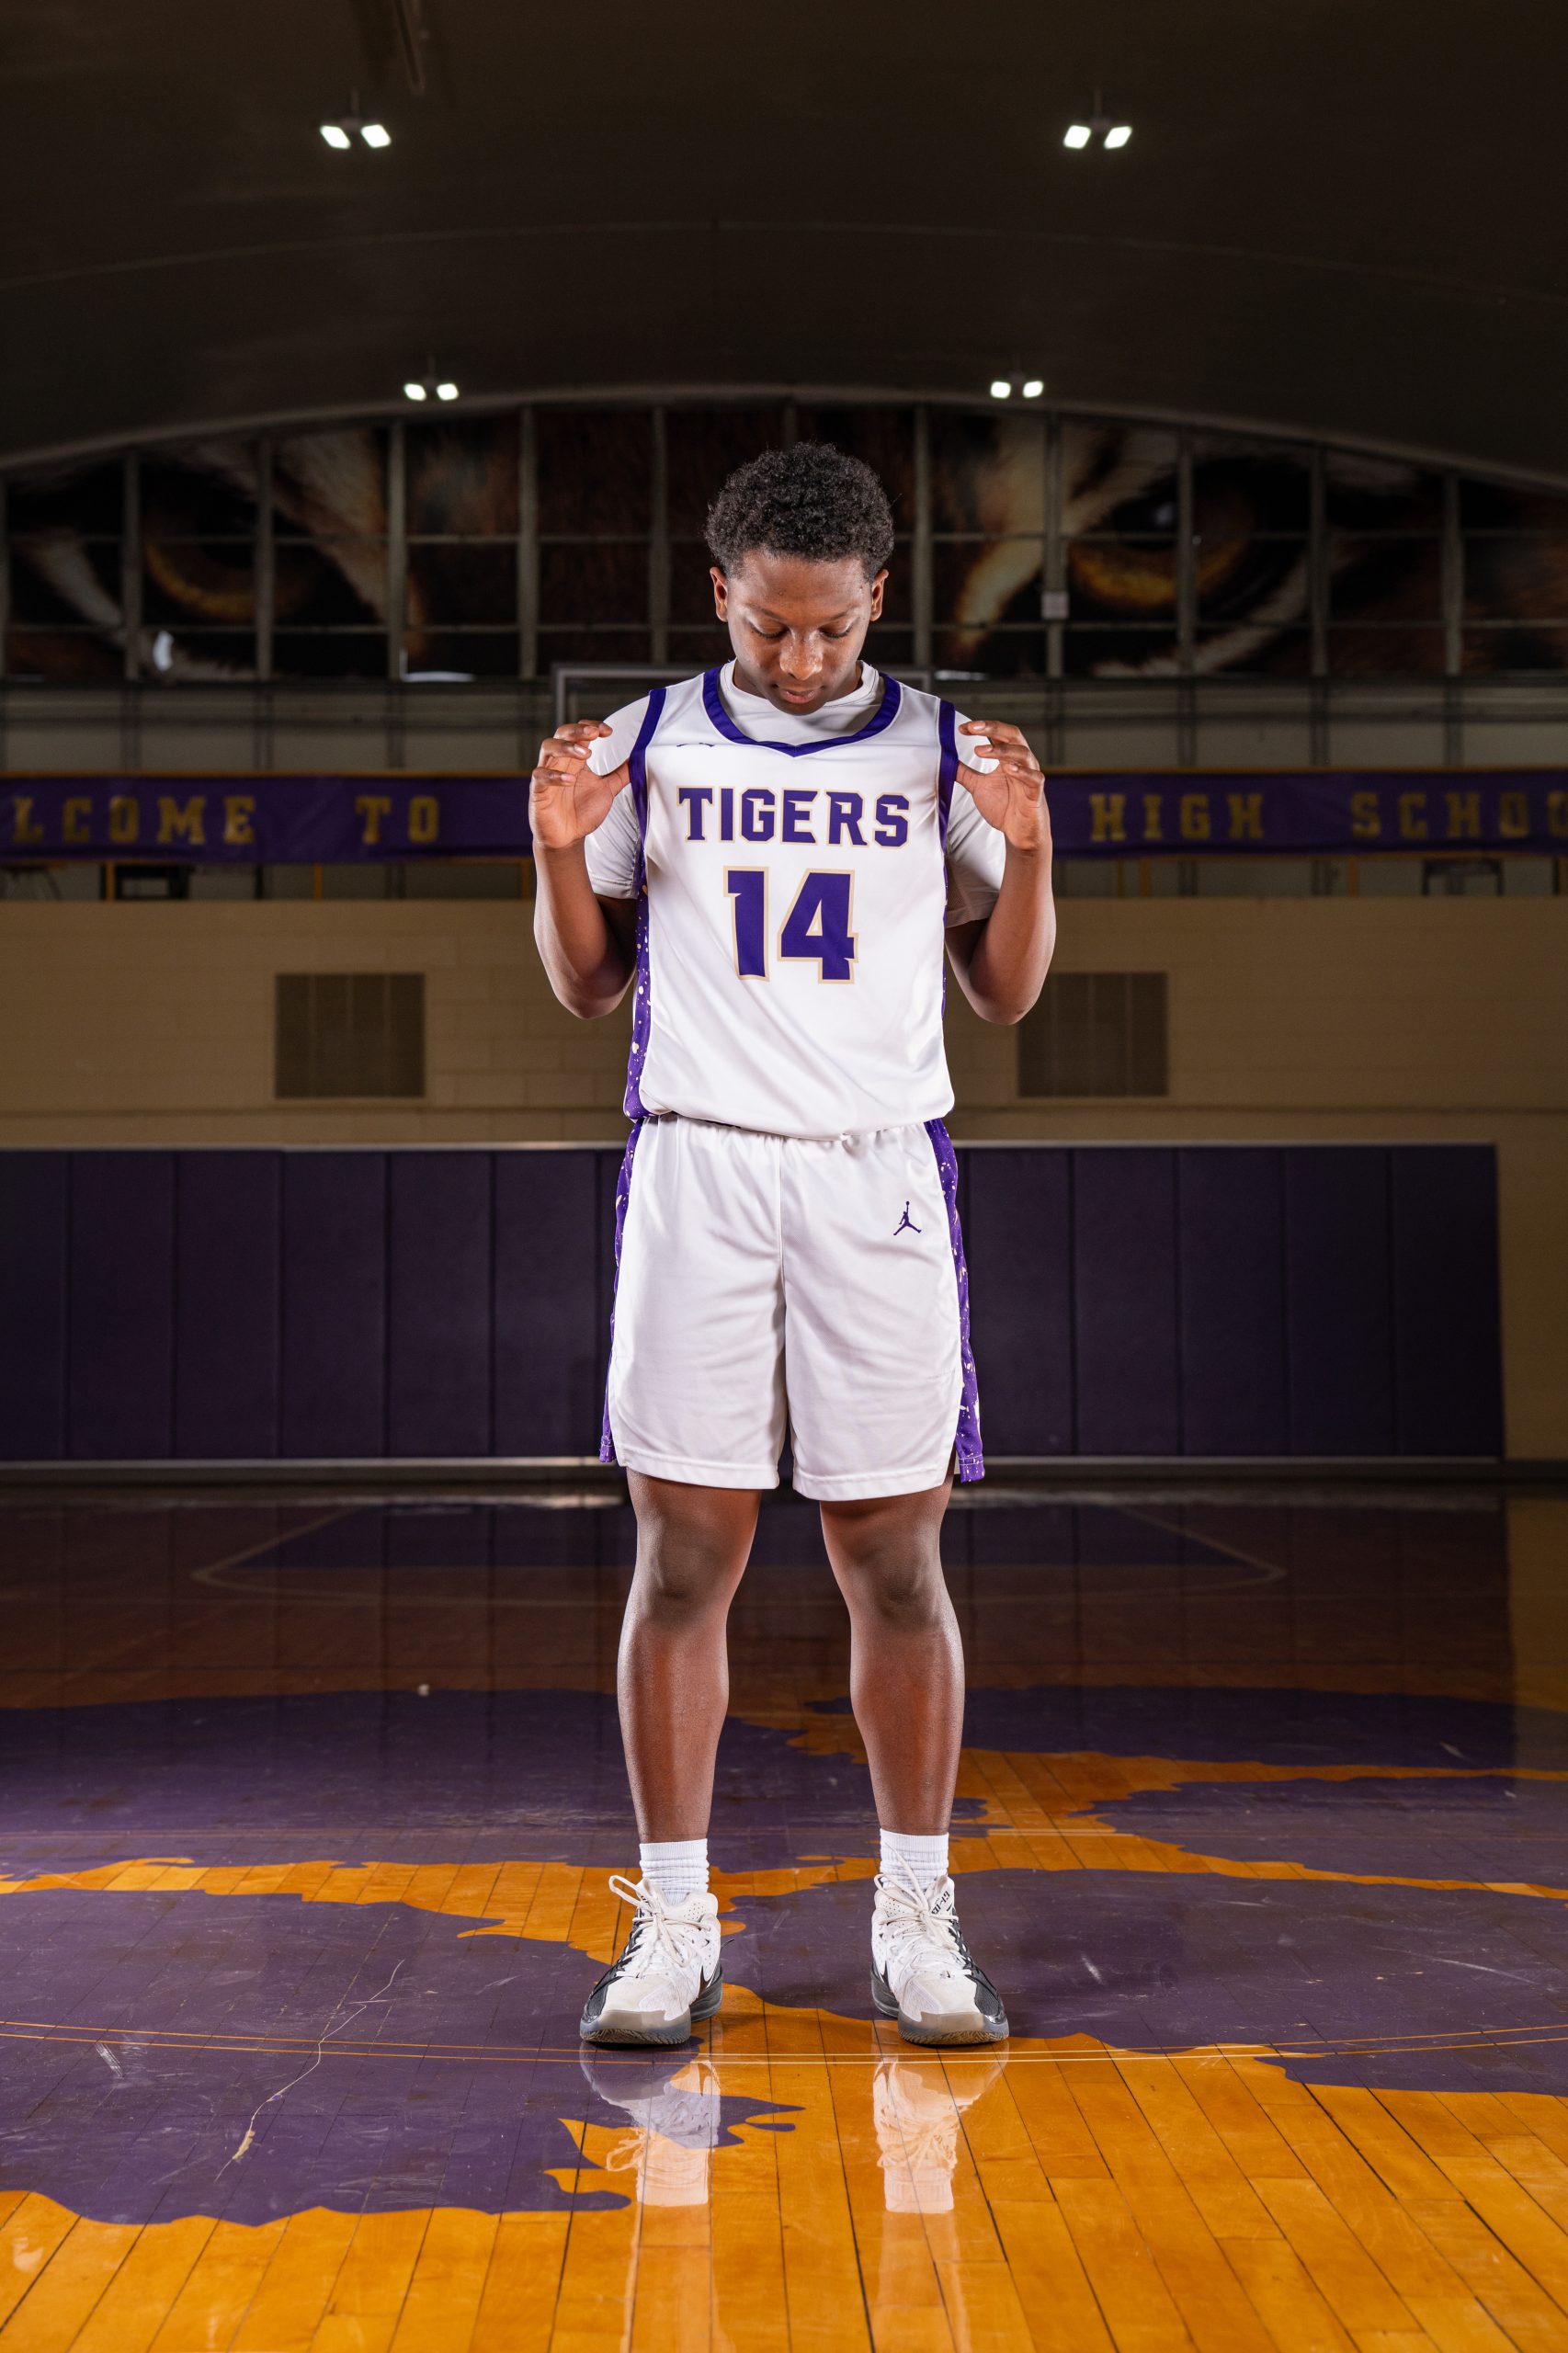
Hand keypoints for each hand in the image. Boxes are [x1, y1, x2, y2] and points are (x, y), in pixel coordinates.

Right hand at [529, 720, 628, 851]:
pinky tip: (570, 779)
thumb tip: (638, 759)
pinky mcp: (538, 791)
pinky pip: (540, 776)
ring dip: (566, 747)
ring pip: (548, 748)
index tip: (608, 731)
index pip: (579, 732)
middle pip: (561, 733)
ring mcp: (547, 774)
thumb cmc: (583, 812)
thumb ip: (621, 774)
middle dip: (577, 730)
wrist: (568, 838)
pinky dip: (554, 775)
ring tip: (585, 754)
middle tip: (594, 733)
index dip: (591, 726)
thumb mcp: (607, 790)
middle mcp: (560, 762)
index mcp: (575, 759)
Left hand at [959, 721, 1050, 853]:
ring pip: (1023, 754)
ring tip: (981, 750)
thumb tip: (946, 760)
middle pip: (1012, 735)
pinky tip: (1009, 769)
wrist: (1019, 834)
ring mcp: (1030, 775)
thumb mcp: (978, 787)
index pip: (997, 734)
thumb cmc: (1004, 807)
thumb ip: (964, 773)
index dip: (981, 727)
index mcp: (1008, 757)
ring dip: (1002, 750)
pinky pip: (1034, 778)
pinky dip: (1022, 772)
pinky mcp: (1036, 792)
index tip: (962, 728)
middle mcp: (1021, 761)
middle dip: (993, 728)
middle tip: (973, 728)